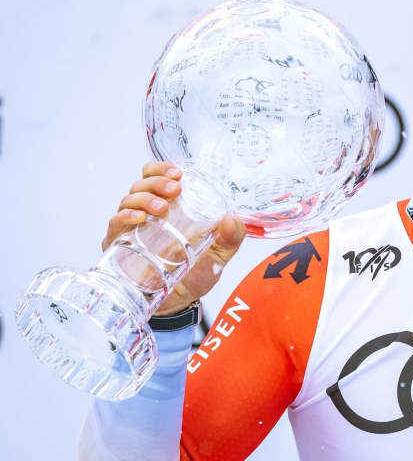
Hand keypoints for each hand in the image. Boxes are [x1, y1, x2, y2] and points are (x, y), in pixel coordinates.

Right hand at [103, 162, 246, 315]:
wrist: (176, 306)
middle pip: (142, 184)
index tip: (178, 174)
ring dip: (144, 199)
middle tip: (174, 190)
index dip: (163, 169)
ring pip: (129, 200)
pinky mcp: (118, 246)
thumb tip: (233, 220)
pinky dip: (125, 217)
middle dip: (157, 181)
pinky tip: (138, 219)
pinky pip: (115, 224)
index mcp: (170, 209)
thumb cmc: (194, 276)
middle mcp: (147, 214)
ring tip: (161, 209)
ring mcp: (131, 229)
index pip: (158, 178)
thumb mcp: (218, 257)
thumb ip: (230, 240)